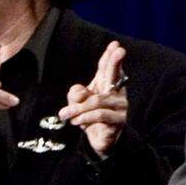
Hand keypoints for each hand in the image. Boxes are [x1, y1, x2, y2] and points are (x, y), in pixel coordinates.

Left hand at [58, 41, 127, 157]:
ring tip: (65, 114)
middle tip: (120, 51)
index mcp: (106, 84)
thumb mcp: (77, 103)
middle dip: (116, 62)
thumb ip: (76, 94)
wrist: (98, 139)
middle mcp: (116, 92)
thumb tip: (81, 93)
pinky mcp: (119, 120)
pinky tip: (76, 122)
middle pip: (115, 75)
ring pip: (97, 101)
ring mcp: (120, 106)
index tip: (115, 45)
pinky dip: (84, 118)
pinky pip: (99, 115)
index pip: (107, 68)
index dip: (110, 57)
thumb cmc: (88, 116)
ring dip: (77, 108)